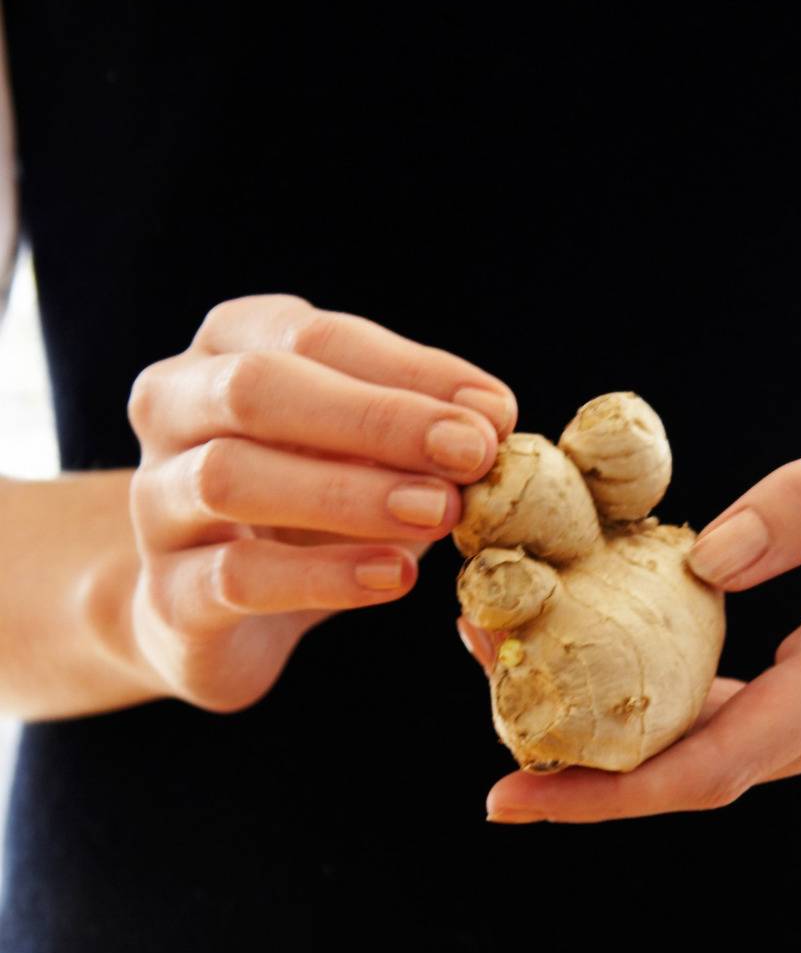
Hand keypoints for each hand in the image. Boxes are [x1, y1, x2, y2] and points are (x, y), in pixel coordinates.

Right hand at [126, 292, 515, 711]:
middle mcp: (172, 409)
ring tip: (439, 512)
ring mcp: (154, 502)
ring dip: (349, 493)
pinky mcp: (165, 593)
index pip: (314, 336)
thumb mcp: (362, 453)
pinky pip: (233, 576)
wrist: (206, 615)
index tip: (494, 412)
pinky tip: (394, 576)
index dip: (409, 371)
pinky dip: (321, 576)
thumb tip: (492, 419)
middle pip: (256, 390)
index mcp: (226, 347)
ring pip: (231, 478)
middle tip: (471, 454)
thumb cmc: (303, 507)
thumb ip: (418, 429)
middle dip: (377, 419)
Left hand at [480, 375, 800, 822]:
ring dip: (616, 736)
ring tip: (512, 665)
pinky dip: (665, 713)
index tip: (513, 797)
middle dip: (585, 759)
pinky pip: (743, 729)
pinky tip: (602, 670)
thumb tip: (706, 559)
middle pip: (703, 771)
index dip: (610, 790)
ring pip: (718, 756)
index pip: (723, 756)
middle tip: (481, 692)